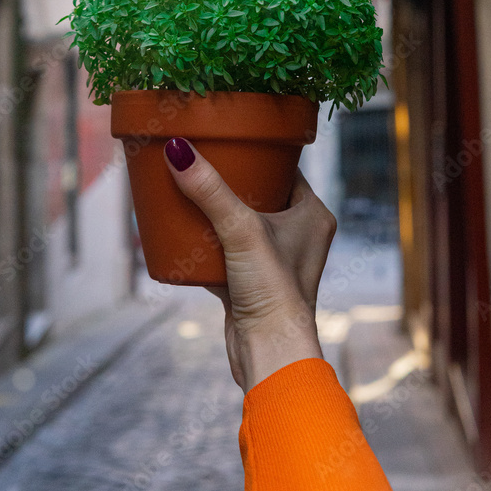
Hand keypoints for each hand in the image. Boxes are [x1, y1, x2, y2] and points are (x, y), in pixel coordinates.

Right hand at [164, 137, 336, 391]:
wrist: (270, 352)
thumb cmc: (274, 291)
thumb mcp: (240, 229)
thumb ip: (209, 190)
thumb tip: (178, 150)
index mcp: (313, 214)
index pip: (285, 169)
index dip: (259, 153)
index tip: (230, 138)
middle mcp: (299, 235)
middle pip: (259, 194)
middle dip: (229, 181)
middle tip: (201, 161)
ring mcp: (274, 261)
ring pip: (239, 224)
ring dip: (215, 210)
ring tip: (187, 188)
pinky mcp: (251, 283)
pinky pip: (225, 252)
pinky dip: (205, 242)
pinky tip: (181, 229)